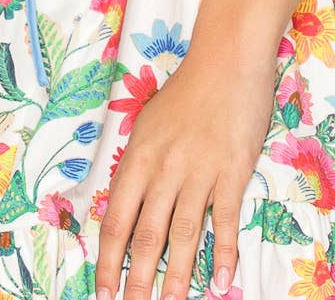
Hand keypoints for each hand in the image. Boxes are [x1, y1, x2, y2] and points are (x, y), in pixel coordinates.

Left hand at [95, 40, 277, 299]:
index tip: (102, 290)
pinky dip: (223, 252)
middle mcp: (164, 167)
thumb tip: (130, 203)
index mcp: (139, 156)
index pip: (116, 218)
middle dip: (137, 281)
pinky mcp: (232, 170)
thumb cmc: (188, 89)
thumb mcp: (150, 122)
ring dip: (176, 277)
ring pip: (183, 235)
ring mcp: (199, 170)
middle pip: (146, 235)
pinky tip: (221, 279)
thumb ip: (141, 163)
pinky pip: (224, 219)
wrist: (227, 58)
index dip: (107, 259)